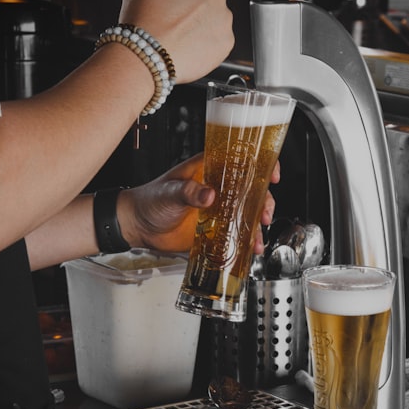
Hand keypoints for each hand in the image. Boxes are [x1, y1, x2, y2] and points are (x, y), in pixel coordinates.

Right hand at [119, 0, 233, 84]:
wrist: (148, 57)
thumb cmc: (141, 23)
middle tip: (174, 15)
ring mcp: (223, 16)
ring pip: (214, 15)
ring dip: (201, 21)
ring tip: (179, 34)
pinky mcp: (227, 40)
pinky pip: (218, 37)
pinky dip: (206, 41)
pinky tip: (188, 45)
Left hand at [123, 154, 279, 254]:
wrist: (137, 226)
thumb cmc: (149, 200)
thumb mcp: (169, 191)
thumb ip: (189, 191)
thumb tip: (209, 194)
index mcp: (209, 169)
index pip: (241, 160)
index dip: (261, 164)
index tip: (271, 173)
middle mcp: (218, 188)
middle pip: (252, 189)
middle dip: (264, 201)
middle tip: (264, 213)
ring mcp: (219, 209)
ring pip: (248, 213)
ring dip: (257, 224)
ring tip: (258, 238)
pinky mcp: (215, 229)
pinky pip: (236, 233)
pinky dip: (246, 241)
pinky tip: (250, 248)